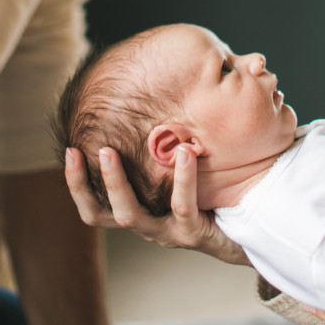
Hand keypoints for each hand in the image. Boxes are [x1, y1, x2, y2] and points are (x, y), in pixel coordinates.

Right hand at [65, 144, 247, 264]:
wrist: (255, 224)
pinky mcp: (193, 233)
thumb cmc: (217, 188)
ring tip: (111, 150)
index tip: (69, 151)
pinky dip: (181, 179)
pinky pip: (182, 207)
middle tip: (81, 150)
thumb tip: (155, 91)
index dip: (76, 183)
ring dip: (117, 183)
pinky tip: (183, 152)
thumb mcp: (186, 165)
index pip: (94, 206)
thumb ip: (168, 140)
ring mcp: (168, 232)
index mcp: (140, 211)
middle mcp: (147, 225)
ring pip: (131, 216)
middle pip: (101, 214)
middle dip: (84, 184)